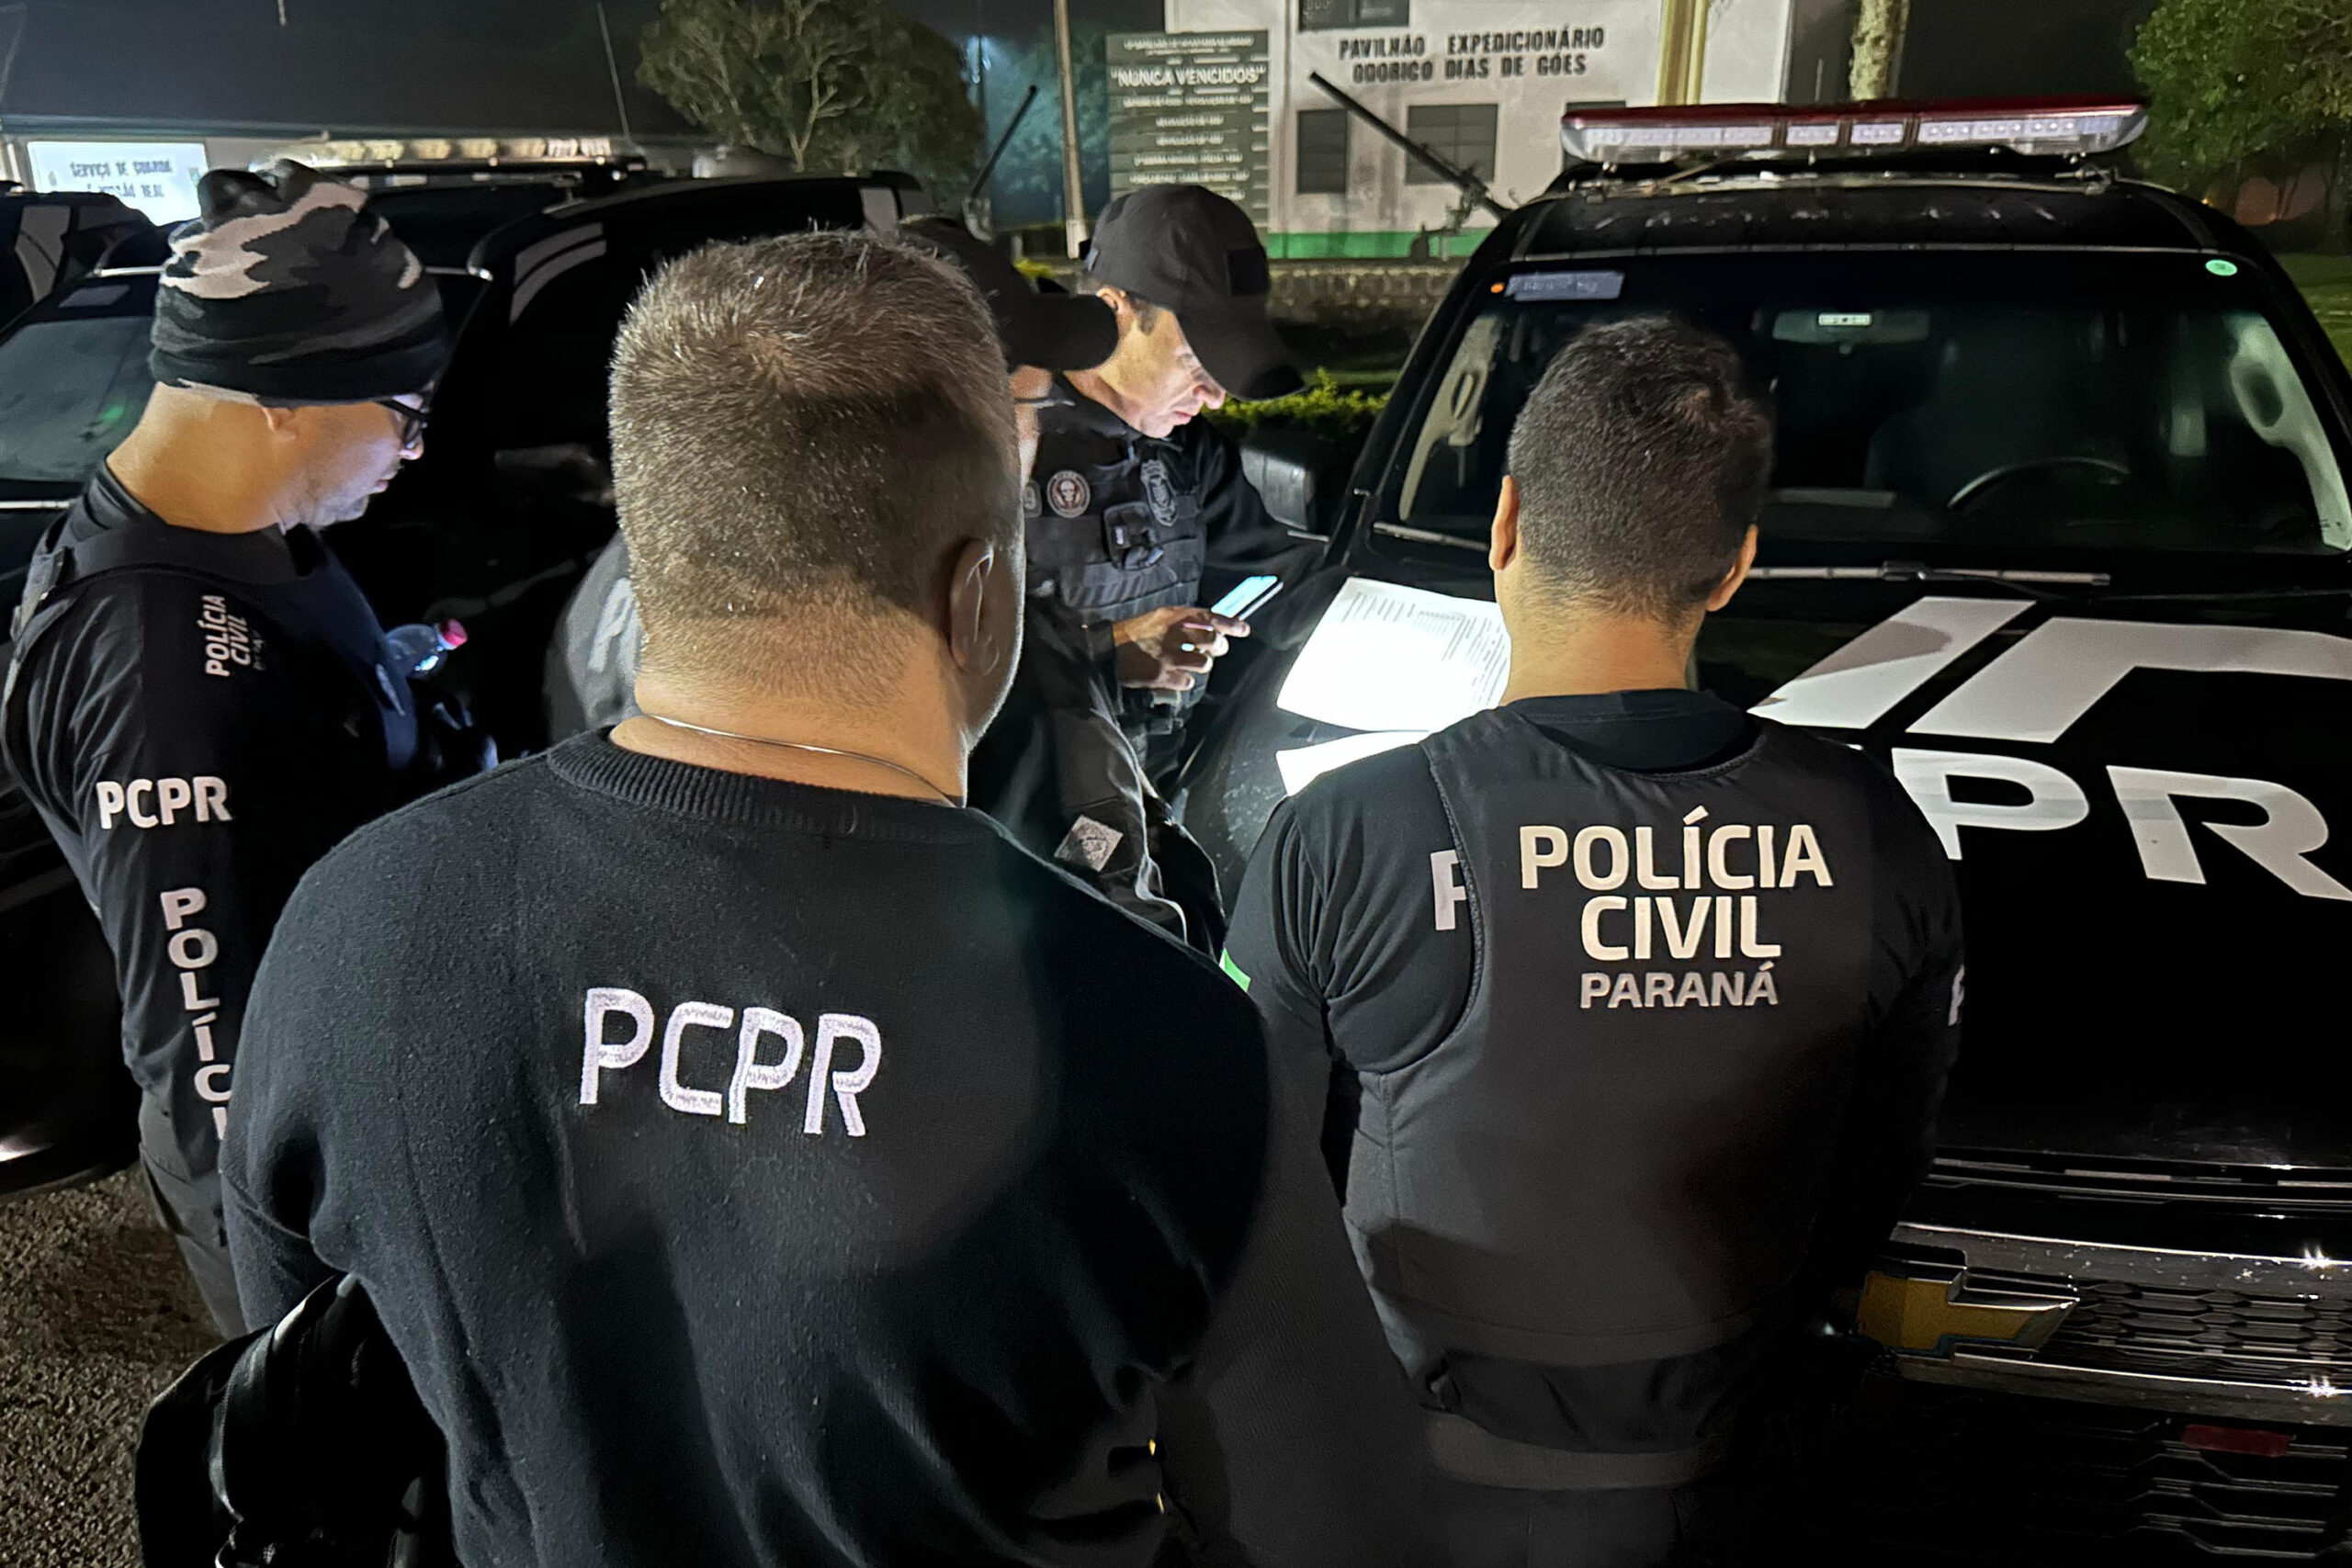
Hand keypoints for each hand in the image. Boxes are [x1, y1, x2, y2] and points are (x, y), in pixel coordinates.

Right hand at [1112, 606, 1250, 691]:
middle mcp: (1172, 634)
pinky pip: (1188, 682)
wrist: (1105, 651)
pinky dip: (1184, 681)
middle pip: (1212, 641)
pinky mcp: (1161, 676)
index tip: (1243, 629)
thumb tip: (1210, 625)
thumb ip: (1181, 620)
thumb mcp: (1157, 618)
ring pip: (1204, 664)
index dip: (1230, 623)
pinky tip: (1174, 676)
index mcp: (1171, 616)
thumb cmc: (1132, 634)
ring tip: (1189, 663)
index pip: (1210, 617)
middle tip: (1215, 649)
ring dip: (1200, 665)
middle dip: (1218, 647)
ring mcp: (1167, 656)